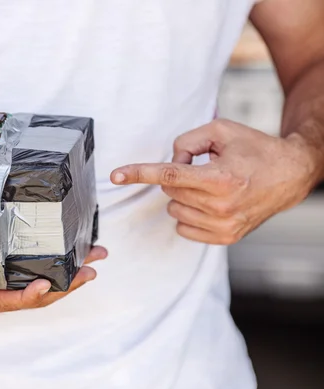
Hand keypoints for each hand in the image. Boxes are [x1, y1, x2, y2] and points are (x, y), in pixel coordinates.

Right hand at [0, 246, 106, 317]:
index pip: (12, 300)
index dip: (33, 295)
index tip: (52, 283)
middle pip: (35, 289)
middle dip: (67, 280)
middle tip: (93, 264)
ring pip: (35, 274)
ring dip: (65, 266)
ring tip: (90, 252)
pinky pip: (23, 261)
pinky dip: (45, 254)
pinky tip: (63, 245)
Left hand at [110, 119, 318, 244]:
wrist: (290, 174)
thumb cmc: (257, 150)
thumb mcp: (221, 131)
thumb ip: (188, 140)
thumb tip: (171, 161)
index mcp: (219, 178)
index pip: (168, 175)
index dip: (139, 173)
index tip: (116, 175)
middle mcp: (220, 206)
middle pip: (169, 191)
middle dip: (178, 177)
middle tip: (203, 168)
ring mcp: (223, 225)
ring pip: (174, 209)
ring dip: (183, 196)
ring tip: (211, 186)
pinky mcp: (225, 238)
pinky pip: (184, 227)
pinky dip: (189, 213)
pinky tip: (209, 203)